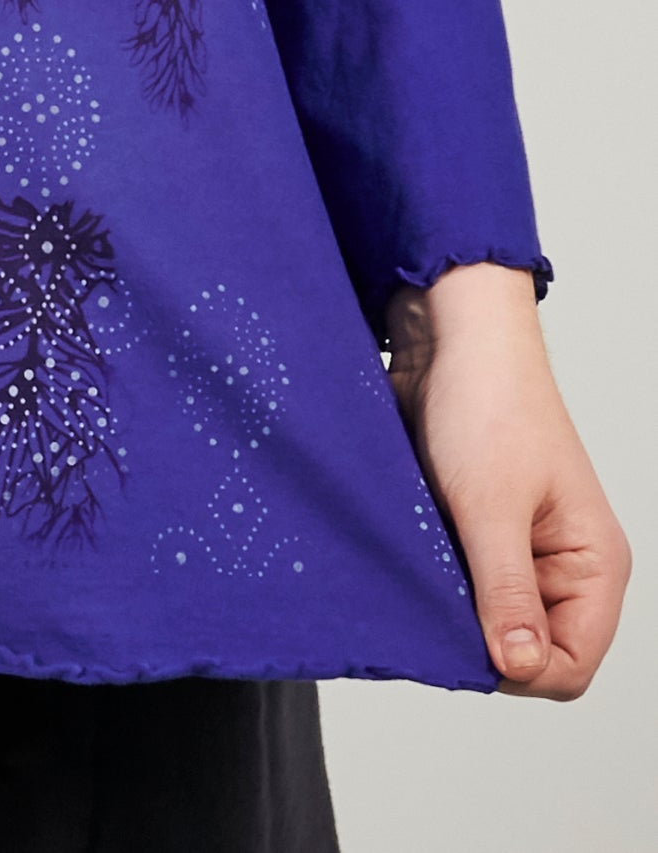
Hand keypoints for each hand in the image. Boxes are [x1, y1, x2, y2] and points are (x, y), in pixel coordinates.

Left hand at [383, 262, 630, 698]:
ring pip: (489, 619)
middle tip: (435, 602)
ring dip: (454, 608)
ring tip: (424, 571)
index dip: (518, 669)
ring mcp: (522, 549)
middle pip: (529, 651)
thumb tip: (516, 667)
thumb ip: (506, 592)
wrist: (450, 336)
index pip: (570, 666)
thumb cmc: (488, 403)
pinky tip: (413, 559)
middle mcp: (564, 564)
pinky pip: (463, 584)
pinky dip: (438, 580)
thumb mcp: (492, 507)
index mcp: (593, 564)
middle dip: (481, 639)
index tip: (463, 642)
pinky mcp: (480, 531)